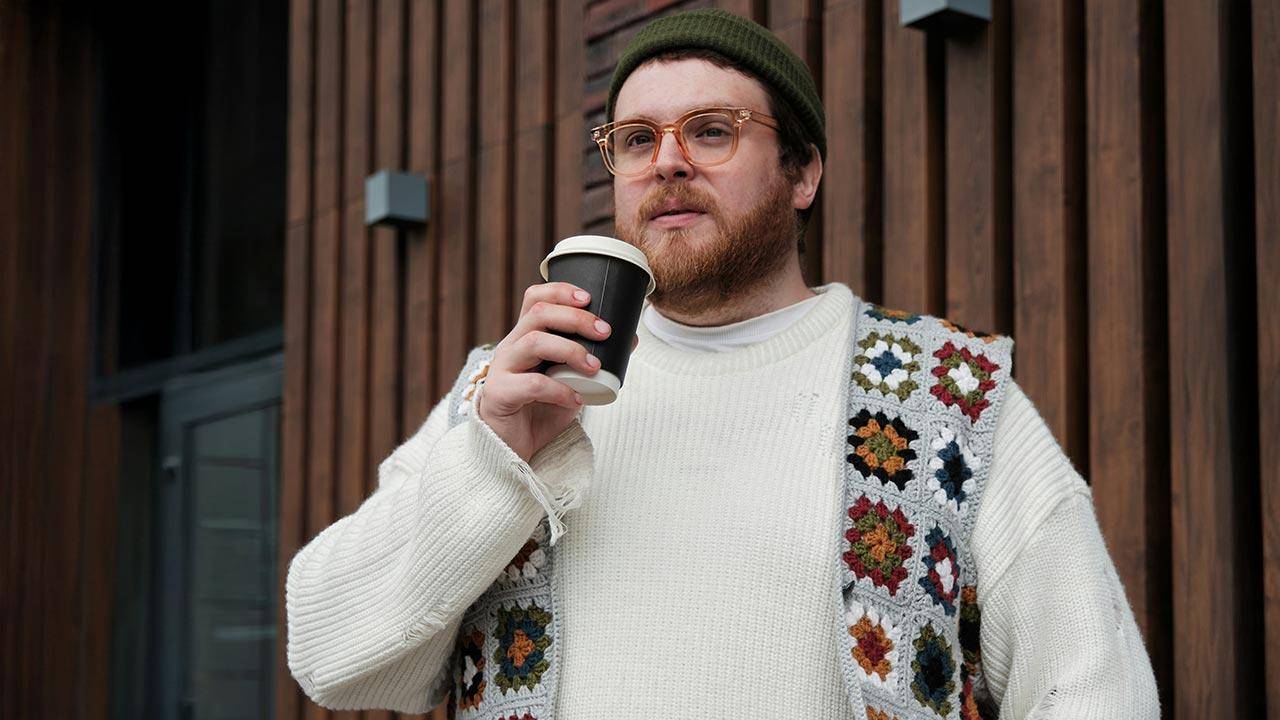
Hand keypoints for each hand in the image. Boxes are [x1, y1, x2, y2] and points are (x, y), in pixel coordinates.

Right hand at [477, 282, 634, 462]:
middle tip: (604, 331)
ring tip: (594, 366)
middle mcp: (510, 347)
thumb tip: (630, 340)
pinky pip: (531, 384)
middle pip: (538, 313)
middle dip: (575, 318)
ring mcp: (502, 369)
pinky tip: (576, 400)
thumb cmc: (541, 411)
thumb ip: (593, 361)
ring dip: (570, 350)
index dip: (560, 290)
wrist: (511, 450)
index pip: (535, 299)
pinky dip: (560, 390)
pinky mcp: (499, 394)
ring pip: (533, 342)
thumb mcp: (572, 383)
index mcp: (525, 338)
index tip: (589, 297)